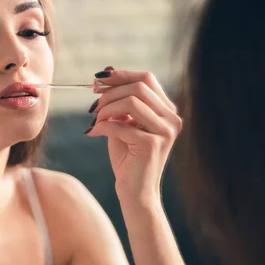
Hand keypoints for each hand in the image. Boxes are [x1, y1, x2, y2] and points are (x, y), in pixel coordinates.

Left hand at [86, 68, 181, 203]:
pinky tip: (92, 133)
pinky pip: (120, 125)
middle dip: (110, 92)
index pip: (146, 78)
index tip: (97, 80)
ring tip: (95, 120)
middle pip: (139, 86)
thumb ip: (119, 101)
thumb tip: (106, 71)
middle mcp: (171, 118)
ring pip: (132, 102)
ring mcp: (164, 131)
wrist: (135, 192)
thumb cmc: (128, 158)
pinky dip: (101, 126)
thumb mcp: (122, 123)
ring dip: (106, 107)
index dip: (120, 75)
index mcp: (167, 110)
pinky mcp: (151, 145)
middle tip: (93, 105)